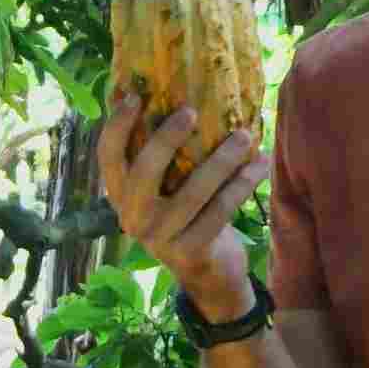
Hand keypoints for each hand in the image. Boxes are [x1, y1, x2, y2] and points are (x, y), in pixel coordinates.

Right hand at [95, 83, 268, 324]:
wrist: (207, 272)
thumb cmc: (188, 215)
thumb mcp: (166, 188)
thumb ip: (164, 155)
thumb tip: (176, 95)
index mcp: (121, 196)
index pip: (108, 158)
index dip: (116, 126)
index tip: (134, 96)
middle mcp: (133, 218)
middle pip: (143, 172)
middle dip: (167, 138)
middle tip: (192, 111)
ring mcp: (160, 237)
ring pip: (193, 191)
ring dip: (222, 159)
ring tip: (246, 135)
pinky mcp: (190, 250)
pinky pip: (220, 210)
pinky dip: (243, 184)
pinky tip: (261, 164)